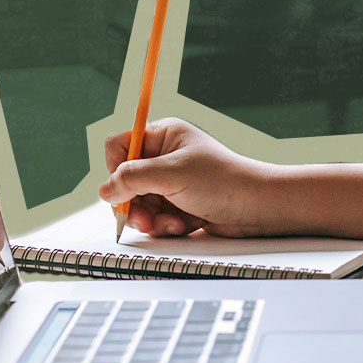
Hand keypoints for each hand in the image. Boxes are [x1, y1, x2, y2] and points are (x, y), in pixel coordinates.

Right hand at [99, 119, 275, 236]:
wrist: (258, 208)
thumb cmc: (224, 181)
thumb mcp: (172, 174)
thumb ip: (132, 178)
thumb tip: (104, 190)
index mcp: (163, 136)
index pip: (119, 146)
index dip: (116, 168)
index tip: (124, 187)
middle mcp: (165, 158)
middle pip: (125, 181)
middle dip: (133, 203)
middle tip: (143, 219)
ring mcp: (171, 184)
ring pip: (139, 204)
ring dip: (150, 219)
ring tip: (170, 223)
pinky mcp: (179, 206)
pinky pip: (156, 219)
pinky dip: (165, 226)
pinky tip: (182, 226)